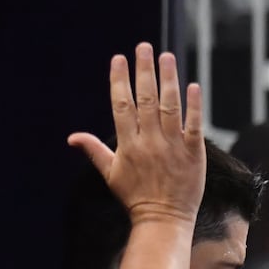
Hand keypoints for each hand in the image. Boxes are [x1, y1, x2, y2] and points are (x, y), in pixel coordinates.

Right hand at [68, 43, 204, 228]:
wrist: (163, 220)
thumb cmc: (136, 198)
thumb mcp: (111, 174)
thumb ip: (94, 151)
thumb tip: (73, 137)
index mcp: (128, 144)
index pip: (122, 105)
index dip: (119, 81)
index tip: (119, 59)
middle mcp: (150, 141)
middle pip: (145, 99)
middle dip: (144, 71)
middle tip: (144, 47)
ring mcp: (173, 146)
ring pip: (170, 107)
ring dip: (168, 80)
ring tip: (167, 57)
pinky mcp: (194, 153)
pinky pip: (194, 125)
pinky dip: (194, 106)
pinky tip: (192, 86)